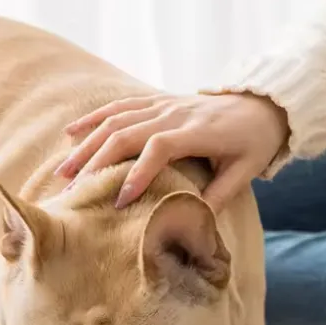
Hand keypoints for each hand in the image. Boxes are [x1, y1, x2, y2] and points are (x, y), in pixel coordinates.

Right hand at [56, 93, 289, 212]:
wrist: (262, 104)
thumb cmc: (254, 142)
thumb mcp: (245, 171)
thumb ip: (219, 195)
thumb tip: (192, 223)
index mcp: (197, 132)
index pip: (158, 148)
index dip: (137, 172)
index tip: (119, 200)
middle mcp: (174, 114)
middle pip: (126, 134)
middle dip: (96, 164)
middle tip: (74, 194)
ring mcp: (163, 104)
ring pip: (115, 121)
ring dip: (87, 145)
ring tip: (64, 172)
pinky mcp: (156, 101)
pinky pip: (119, 106)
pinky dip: (93, 118)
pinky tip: (71, 133)